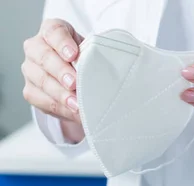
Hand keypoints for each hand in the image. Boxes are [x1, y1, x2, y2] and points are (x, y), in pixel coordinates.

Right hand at [21, 19, 84, 141]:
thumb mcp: (91, 49)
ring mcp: (30, 69)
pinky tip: (73, 111)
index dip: (62, 43)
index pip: (54, 32)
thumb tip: (107, 72)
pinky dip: (60, 107)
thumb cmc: (85, 56)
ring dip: (60, 94)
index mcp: (52, 30)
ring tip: (77, 103)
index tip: (73, 55)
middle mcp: (36, 47)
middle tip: (74, 83)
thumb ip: (94, 54)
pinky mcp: (30, 90)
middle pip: (44, 57)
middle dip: (61, 72)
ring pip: (41, 80)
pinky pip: (42, 100)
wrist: (74, 72)